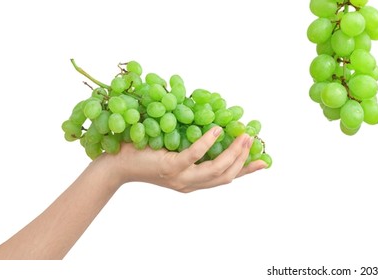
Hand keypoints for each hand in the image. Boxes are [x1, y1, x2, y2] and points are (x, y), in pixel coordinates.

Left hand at [99, 126, 265, 191]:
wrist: (113, 164)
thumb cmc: (140, 153)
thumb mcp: (171, 152)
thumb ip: (189, 146)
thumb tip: (208, 125)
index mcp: (192, 182)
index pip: (225, 178)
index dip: (246, 171)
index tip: (264, 161)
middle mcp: (189, 184)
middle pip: (226, 175)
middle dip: (243, 158)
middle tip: (253, 139)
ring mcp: (180, 178)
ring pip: (215, 170)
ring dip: (232, 152)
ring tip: (242, 135)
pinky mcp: (170, 168)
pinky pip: (194, 156)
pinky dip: (208, 144)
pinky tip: (216, 130)